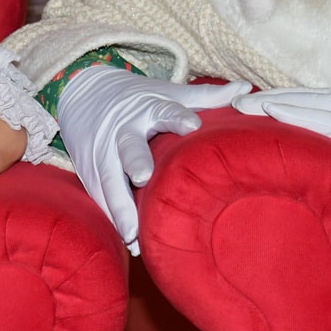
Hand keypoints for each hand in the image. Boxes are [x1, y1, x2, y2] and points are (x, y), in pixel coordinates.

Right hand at [57, 66, 251, 254]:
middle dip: (135, 161)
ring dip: (120, 207)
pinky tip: (128, 242)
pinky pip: (100, 197)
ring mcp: (101, 153)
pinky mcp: (88, 172)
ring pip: (109, 180)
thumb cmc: (137, 97)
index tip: (192, 125)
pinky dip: (112, 219)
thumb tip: (245, 88)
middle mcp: (122, 131)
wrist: (84, 92)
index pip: (163, 111)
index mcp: (146, 109)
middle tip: (143, 177)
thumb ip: (205, 96)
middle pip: (128, 147)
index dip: (176, 117)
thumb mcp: (167, 92)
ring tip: (133, 234)